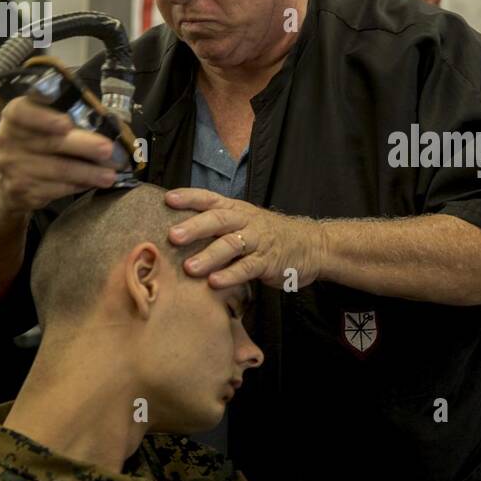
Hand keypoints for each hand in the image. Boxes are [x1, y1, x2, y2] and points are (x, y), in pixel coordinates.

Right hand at [0, 96, 117, 215]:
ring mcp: (14, 168)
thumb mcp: (37, 122)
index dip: (44, 118)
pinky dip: (79, 185)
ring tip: (110, 174)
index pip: (22, 112)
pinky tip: (93, 183)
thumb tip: (103, 119)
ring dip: (89, 172)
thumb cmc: (32, 142)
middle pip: (51, 143)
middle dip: (84, 146)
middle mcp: (9, 140)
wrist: (2, 180)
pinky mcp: (22, 191)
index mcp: (14, 117)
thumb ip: (62, 115)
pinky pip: (57, 189)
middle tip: (108, 149)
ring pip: (59, 170)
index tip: (66, 123)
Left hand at [165, 189, 324, 290]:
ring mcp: (258, 242)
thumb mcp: (245, 223)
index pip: (210, 199)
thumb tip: (178, 233)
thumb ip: (217, 226)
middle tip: (172, 237)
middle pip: (218, 220)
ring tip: (189, 268)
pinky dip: (230, 275)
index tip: (168, 199)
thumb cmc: (269, 236)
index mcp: (237, 210)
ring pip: (231, 245)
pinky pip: (247, 268)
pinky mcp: (268, 263)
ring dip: (209, 256)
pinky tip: (215, 282)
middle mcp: (246, 222)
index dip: (189, 198)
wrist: (312, 245)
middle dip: (194, 228)